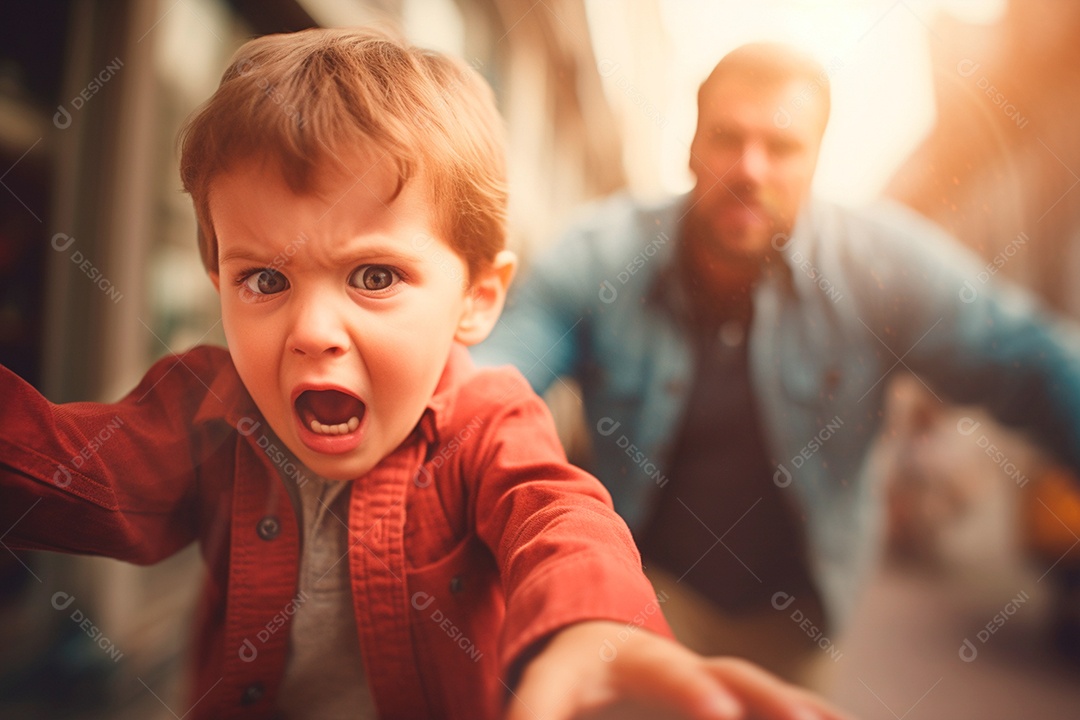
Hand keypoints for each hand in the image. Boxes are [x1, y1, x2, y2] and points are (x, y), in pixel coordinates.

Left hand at [505, 621, 852, 719]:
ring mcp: (720, 684)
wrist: (601, 633)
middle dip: (768, 700)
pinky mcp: (734, 702)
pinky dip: (814, 716)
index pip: (668, 674)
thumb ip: (535, 712)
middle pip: (736, 679)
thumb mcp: (546, 687)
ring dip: (804, 710)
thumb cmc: (572, 669)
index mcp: (641, 660)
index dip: (691, 694)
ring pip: (770, 695)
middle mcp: (691, 667)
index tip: (720, 714)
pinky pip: (781, 708)